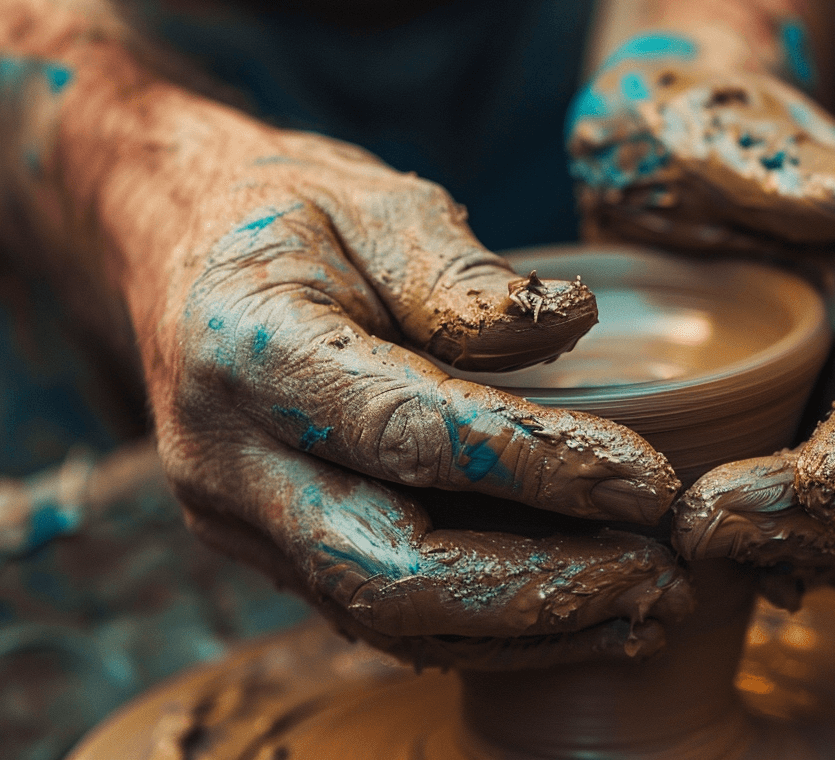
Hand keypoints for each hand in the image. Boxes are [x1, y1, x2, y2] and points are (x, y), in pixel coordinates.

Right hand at [104, 92, 691, 665]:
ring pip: (385, 619)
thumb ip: (461, 273)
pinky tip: (575, 613)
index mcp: (247, 348)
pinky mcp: (265, 553)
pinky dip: (483, 629)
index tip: (649, 481)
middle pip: (386, 569)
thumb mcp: (375, 201)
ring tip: (643, 609)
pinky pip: (377, 616)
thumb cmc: (288, 218)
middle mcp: (225, 458)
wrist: (177, 255)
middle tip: (657, 575)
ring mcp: (236, 520)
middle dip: (537, 590)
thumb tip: (570, 323)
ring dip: (525, 632)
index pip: (406, 432)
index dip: (536, 467)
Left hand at [567, 33, 834, 599]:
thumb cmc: (685, 124)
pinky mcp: (827, 424)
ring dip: (800, 556)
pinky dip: (791, 556)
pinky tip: (726, 570)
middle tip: (692, 539)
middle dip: (814, 532)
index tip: (729, 502)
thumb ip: (791, 166)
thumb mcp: (710, 128)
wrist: (665, 143)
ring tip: (693, 554)